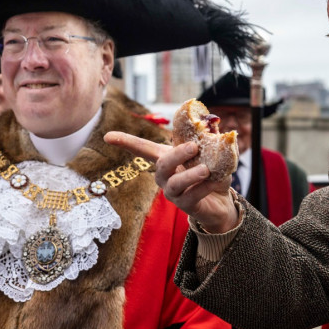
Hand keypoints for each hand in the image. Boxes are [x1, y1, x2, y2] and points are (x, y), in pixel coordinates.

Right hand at [104, 131, 239, 232]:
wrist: (221, 201)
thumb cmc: (211, 173)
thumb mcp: (212, 153)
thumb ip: (210, 138)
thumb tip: (213, 123)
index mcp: (166, 158)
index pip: (142, 148)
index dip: (126, 142)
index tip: (107, 136)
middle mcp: (165, 176)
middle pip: (162, 165)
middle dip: (176, 155)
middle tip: (194, 146)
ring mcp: (173, 192)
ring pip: (175, 183)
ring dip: (190, 175)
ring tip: (205, 170)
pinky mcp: (185, 205)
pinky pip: (192, 196)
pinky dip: (205, 187)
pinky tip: (214, 181)